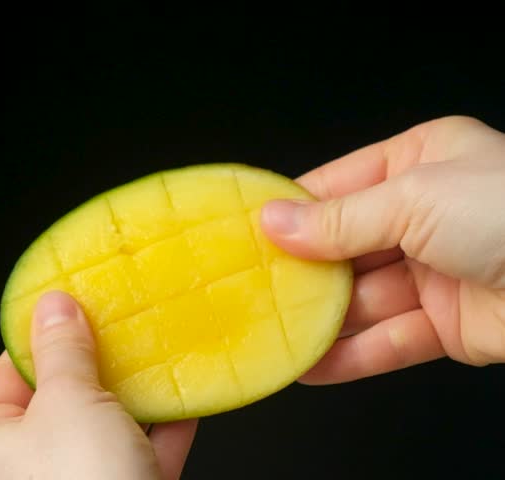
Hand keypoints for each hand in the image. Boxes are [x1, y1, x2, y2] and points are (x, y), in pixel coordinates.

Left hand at [0, 291, 197, 479]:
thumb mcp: (68, 401)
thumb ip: (62, 349)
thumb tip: (53, 305)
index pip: (8, 372)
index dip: (43, 333)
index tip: (72, 302)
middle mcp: (18, 472)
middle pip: (58, 399)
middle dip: (94, 363)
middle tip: (118, 323)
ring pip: (101, 428)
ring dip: (132, 394)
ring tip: (153, 353)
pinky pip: (137, 457)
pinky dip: (161, 430)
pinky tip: (184, 398)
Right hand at [260, 115, 504, 383]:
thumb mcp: (414, 198)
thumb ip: (339, 219)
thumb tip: (273, 223)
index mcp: (421, 161)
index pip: (337, 186)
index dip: (289, 210)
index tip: (241, 232)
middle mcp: (427, 214)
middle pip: (344, 246)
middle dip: (299, 270)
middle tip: (246, 288)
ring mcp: (437, 271)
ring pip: (362, 299)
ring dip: (319, 319)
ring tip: (268, 333)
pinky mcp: (449, 325)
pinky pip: (389, 340)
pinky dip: (350, 356)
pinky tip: (310, 365)